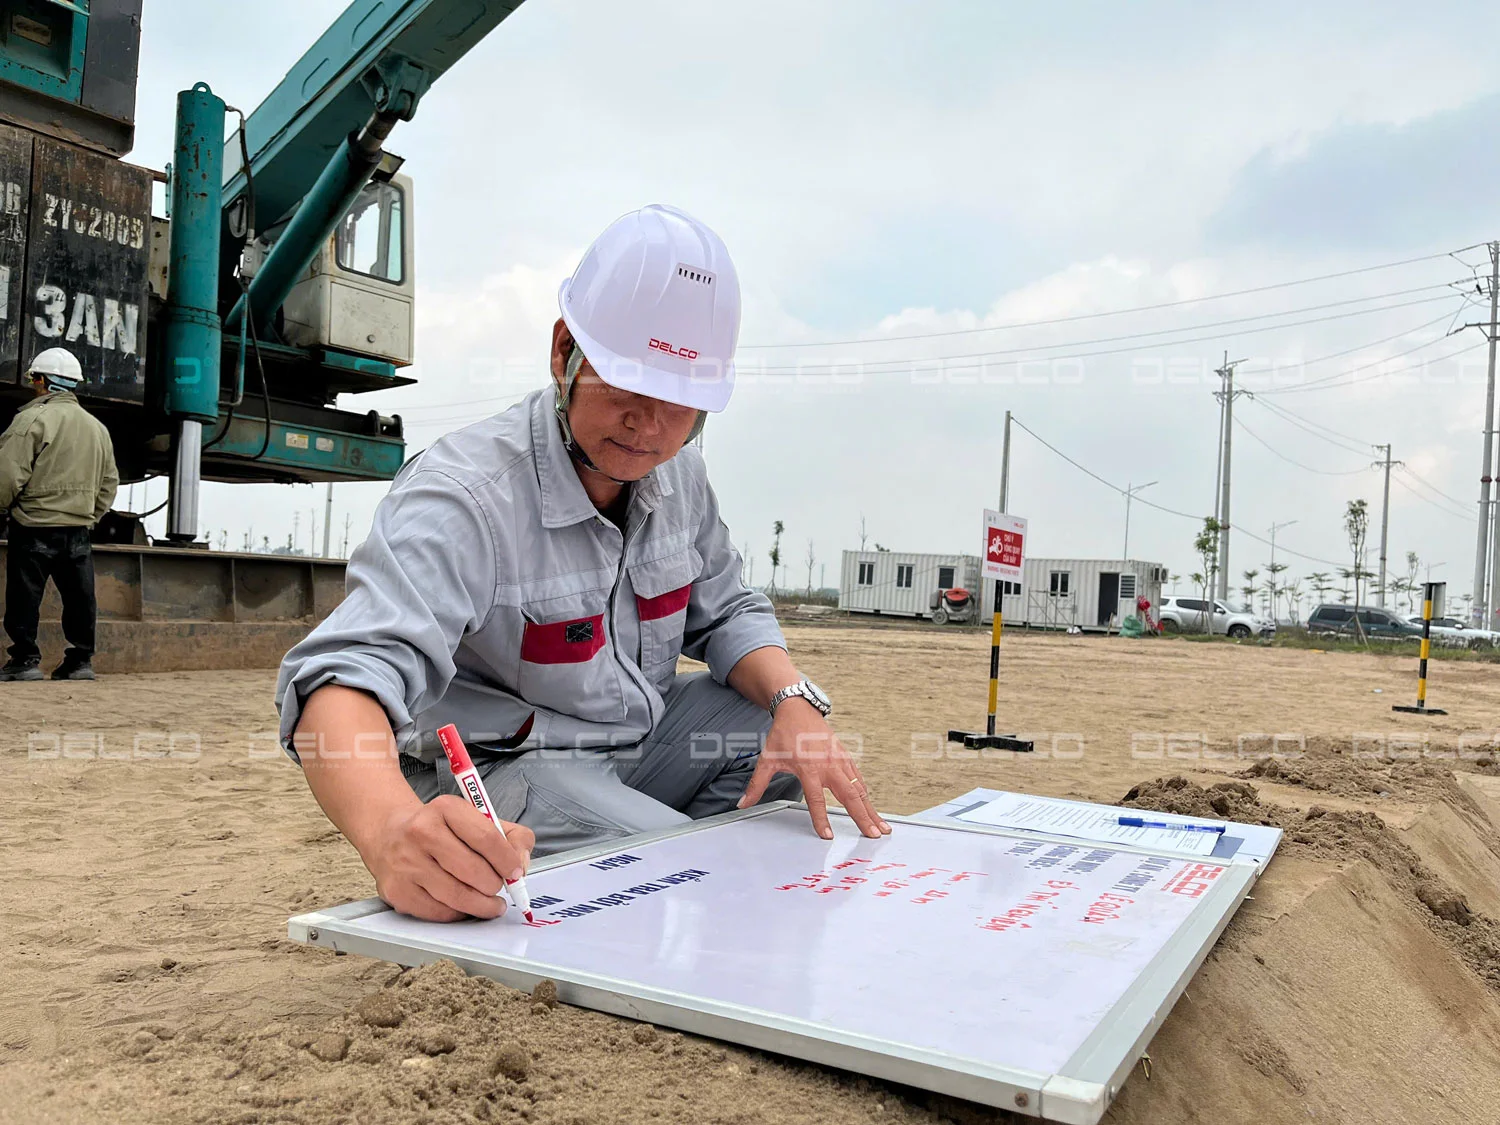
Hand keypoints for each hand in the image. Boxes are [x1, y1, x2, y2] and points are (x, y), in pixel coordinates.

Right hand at [363, 795, 534, 921]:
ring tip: (490, 904)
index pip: (487, 838)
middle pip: (473, 871)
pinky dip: (458, 914)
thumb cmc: (442, 830)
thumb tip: (521, 865)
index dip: (508, 861)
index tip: (516, 873)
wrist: (390, 834)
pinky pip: (438, 912)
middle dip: (494, 886)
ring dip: (481, 906)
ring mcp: (406, 863)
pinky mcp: (397, 890)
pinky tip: (463, 906)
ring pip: (457, 896)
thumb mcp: (477, 819)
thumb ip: (511, 836)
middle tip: (499, 889)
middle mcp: (421, 832)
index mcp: (446, 809)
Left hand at [737, 699, 890, 840]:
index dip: (822, 819)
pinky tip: (872, 807)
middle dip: (862, 817)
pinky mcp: (845, 756)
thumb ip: (756, 785)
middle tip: (873, 835)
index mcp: (809, 768)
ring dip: (871, 808)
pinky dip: (866, 794)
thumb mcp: (767, 760)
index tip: (828, 836)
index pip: (817, 800)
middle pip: (849, 796)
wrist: (798, 708)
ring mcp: (840, 760)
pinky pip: (859, 779)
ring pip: (860, 789)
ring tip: (882, 827)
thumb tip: (742, 803)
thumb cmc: (783, 734)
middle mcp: (828, 765)